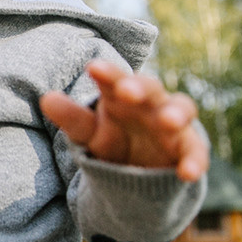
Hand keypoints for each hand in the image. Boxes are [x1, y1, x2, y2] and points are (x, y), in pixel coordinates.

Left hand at [40, 60, 207, 181]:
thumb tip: (46, 98)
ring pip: (182, 109)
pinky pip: (195, 152)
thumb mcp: (90, 132)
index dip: (108, 73)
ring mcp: (173, 124)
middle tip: (127, 91)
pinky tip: (188, 173)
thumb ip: (72, 118)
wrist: (141, 170)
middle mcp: (151, 103)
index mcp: (123, 94)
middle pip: (150, 88)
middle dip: (140, 87)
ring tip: (169, 122)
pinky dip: (195, 161)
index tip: (92, 68)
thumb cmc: (114, 140)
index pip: (116, 79)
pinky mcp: (188, 149)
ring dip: (177, 114)